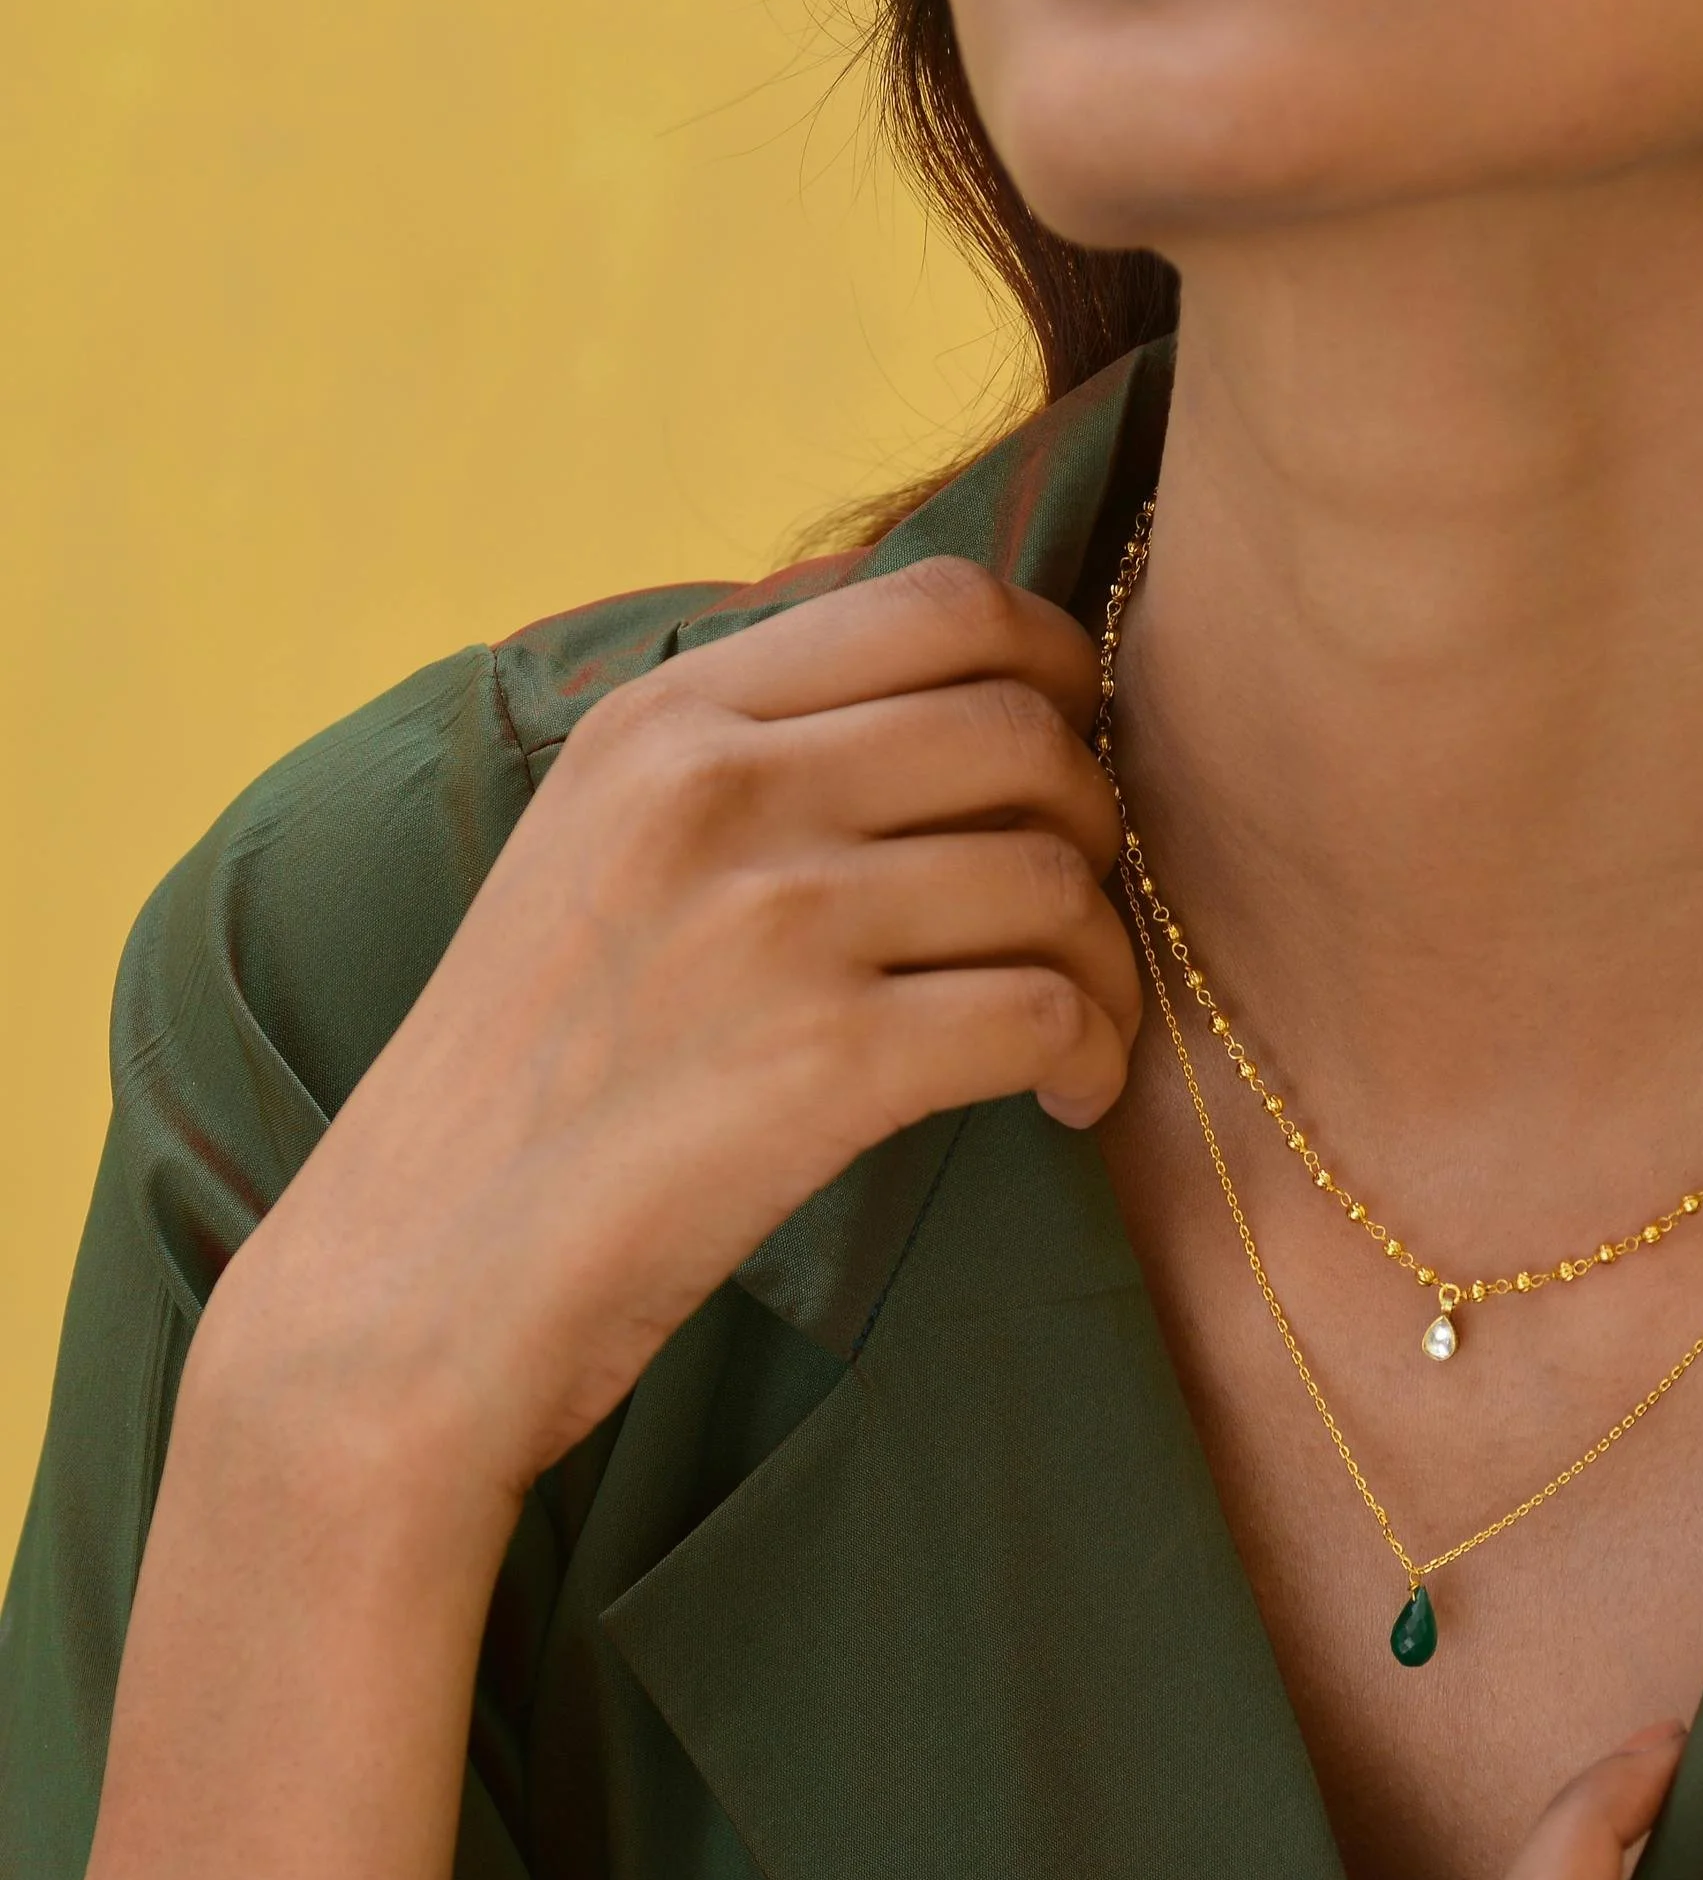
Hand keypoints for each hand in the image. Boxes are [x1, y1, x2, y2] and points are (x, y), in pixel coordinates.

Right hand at [199, 556, 1137, 1495]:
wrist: (418, 1276)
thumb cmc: (523, 1083)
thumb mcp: (589, 851)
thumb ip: (739, 760)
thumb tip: (944, 703)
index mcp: (664, 719)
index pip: (938, 603)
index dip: (1055, 665)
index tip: (1073, 748)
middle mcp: (718, 788)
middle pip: (1024, 728)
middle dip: (1097, 819)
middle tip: (1075, 915)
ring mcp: (772, 920)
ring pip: (1054, 873)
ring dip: (1107, 959)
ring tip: (1080, 1032)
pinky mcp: (825, 1061)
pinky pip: (1051, 1008)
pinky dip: (1095, 1055)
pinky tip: (1066, 1100)